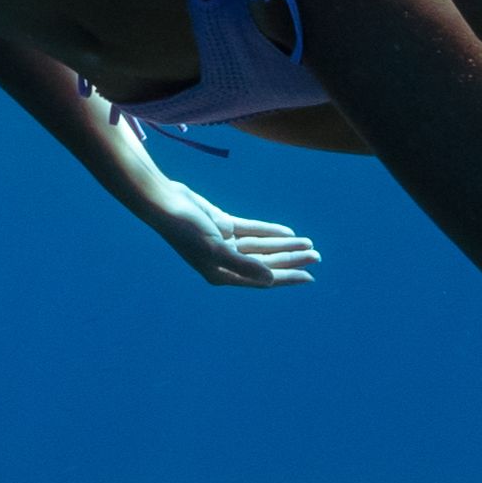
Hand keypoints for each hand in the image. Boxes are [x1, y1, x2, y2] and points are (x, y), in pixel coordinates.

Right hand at [151, 184, 320, 285]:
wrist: (164, 203)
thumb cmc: (186, 230)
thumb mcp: (216, 249)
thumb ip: (244, 265)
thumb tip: (270, 279)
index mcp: (222, 274)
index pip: (263, 278)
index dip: (287, 278)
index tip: (310, 277)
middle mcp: (225, 261)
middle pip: (266, 262)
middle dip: (291, 259)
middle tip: (318, 257)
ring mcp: (224, 243)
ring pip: (262, 246)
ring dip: (284, 244)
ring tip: (309, 244)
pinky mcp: (222, 225)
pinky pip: (252, 230)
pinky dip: (269, 231)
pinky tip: (287, 231)